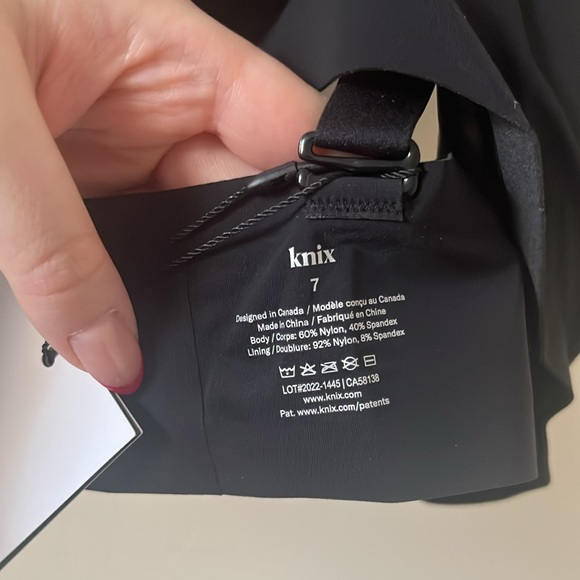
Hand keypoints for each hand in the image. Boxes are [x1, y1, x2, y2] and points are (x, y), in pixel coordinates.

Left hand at [0, 0, 323, 392]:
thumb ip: (53, 243)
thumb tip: (108, 347)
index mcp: (167, 55)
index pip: (280, 121)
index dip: (318, 185)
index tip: (330, 260)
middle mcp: (151, 111)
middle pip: (236, 196)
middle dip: (243, 264)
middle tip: (248, 334)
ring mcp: (114, 160)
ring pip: (178, 239)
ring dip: (175, 292)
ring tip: (177, 346)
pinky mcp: (73, 200)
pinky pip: (120, 259)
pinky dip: (122, 302)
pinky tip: (118, 338)